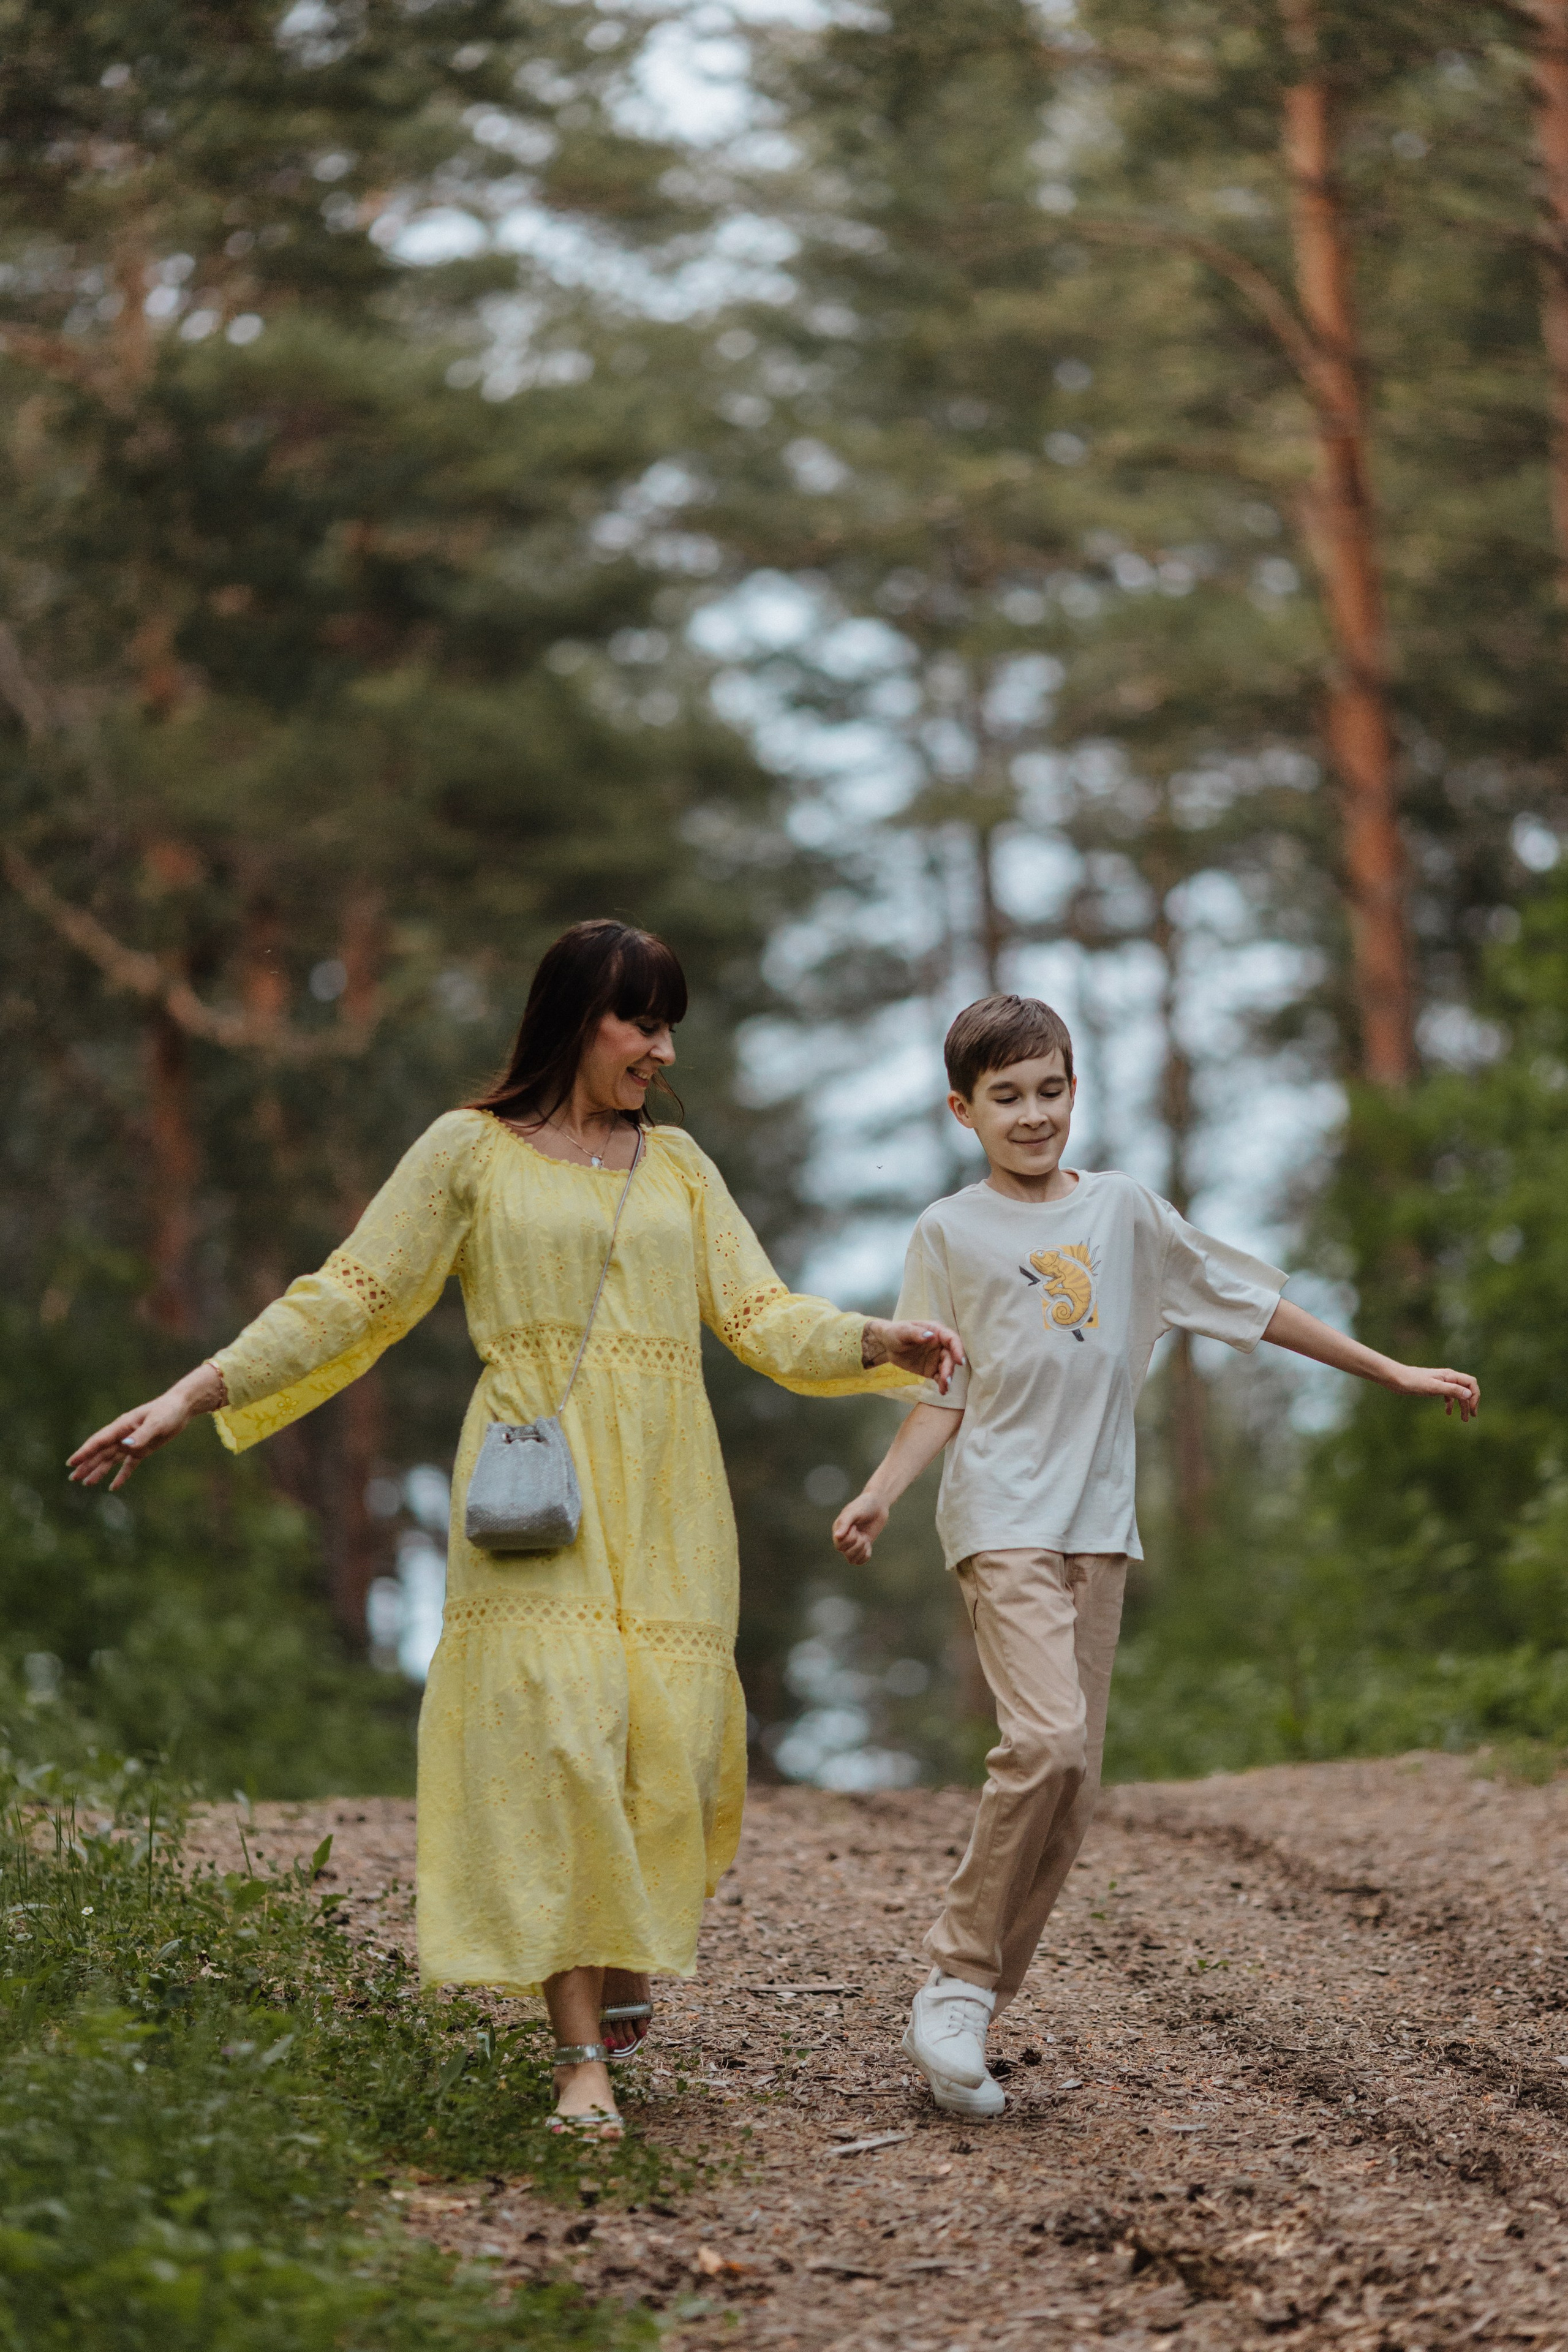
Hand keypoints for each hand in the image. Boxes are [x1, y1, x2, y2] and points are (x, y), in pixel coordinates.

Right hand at [67, 1363, 224, 1490]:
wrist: (180, 1408)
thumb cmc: (167, 1411)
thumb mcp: (156, 1423)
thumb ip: (141, 1435)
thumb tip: (125, 1446)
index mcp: (122, 1427)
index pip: (99, 1442)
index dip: (85, 1452)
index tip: (71, 1462)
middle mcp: (123, 1436)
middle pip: (101, 1453)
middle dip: (86, 1465)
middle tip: (72, 1478)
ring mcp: (131, 1443)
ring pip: (110, 1460)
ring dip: (98, 1471)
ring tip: (86, 1483)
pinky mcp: (142, 1449)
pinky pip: (128, 1465)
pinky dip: (121, 1476)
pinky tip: (113, 1487)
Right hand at [833, 1491, 888, 1564]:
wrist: (878, 1504)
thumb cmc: (864, 1505)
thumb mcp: (853, 1512)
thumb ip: (844, 1523)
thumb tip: (837, 1536)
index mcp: (838, 1530)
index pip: (839, 1546)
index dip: (849, 1539)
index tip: (855, 1527)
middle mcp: (844, 1538)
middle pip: (846, 1554)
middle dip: (857, 1545)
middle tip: (861, 1533)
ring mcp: (854, 1543)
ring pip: (852, 1560)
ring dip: (861, 1551)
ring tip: (865, 1539)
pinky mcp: (864, 1545)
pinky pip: (861, 1560)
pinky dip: (866, 1555)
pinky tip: (868, 1545)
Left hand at [862, 1317, 964, 1393]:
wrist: (887, 1345)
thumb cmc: (895, 1333)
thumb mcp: (902, 1331)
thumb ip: (915, 1333)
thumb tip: (931, 1335)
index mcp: (936, 1332)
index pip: (952, 1339)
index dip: (958, 1349)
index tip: (959, 1361)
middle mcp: (940, 1345)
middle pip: (950, 1357)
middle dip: (949, 1368)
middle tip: (945, 1379)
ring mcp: (937, 1358)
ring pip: (946, 1368)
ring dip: (947, 1378)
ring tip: (944, 1387)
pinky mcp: (932, 1370)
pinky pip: (939, 1377)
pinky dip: (942, 1384)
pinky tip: (942, 1391)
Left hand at [1385, 1363, 1479, 1420]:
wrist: (1397, 1379)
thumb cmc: (1414, 1381)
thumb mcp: (1434, 1387)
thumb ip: (1451, 1390)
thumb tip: (1469, 1395)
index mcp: (1450, 1375)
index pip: (1471, 1383)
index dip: (1475, 1395)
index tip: (1472, 1408)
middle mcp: (1448, 1377)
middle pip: (1466, 1390)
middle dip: (1470, 1403)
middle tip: (1472, 1416)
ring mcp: (1441, 1382)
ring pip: (1457, 1394)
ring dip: (1462, 1406)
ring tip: (1463, 1419)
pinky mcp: (1434, 1387)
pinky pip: (1447, 1396)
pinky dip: (1450, 1404)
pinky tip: (1448, 1413)